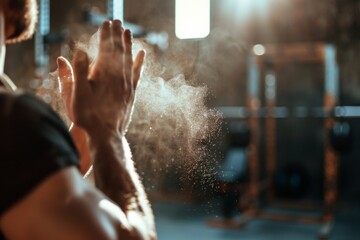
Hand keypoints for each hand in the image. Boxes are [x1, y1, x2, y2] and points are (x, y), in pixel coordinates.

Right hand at [65, 20, 144, 136]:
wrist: (106, 135)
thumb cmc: (87, 116)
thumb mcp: (75, 94)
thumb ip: (76, 72)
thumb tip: (79, 50)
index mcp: (104, 73)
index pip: (106, 48)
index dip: (106, 34)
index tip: (106, 22)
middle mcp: (119, 76)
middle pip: (119, 50)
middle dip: (117, 34)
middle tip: (117, 21)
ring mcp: (127, 84)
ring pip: (129, 58)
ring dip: (128, 44)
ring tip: (128, 31)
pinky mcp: (132, 92)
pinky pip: (138, 72)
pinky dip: (140, 61)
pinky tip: (142, 53)